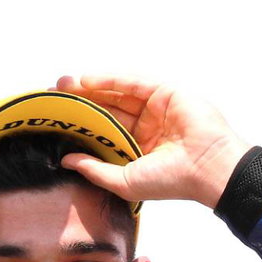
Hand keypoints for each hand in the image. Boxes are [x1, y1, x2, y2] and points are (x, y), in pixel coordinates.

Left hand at [53, 75, 251, 209]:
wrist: (207, 168)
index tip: (55, 118)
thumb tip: (66, 160)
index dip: (79, 123)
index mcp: (137, 148)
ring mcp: (155, 108)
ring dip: (90, 88)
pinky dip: (109, 80)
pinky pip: (132, 83)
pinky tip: (87, 80)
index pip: (103, 130)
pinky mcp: (165, 93)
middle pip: (106, 109)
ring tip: (64, 85)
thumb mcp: (124, 181)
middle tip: (53, 96)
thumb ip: (95, 170)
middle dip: (80, 102)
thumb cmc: (172, 181)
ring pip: (116, 94)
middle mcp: (145, 126)